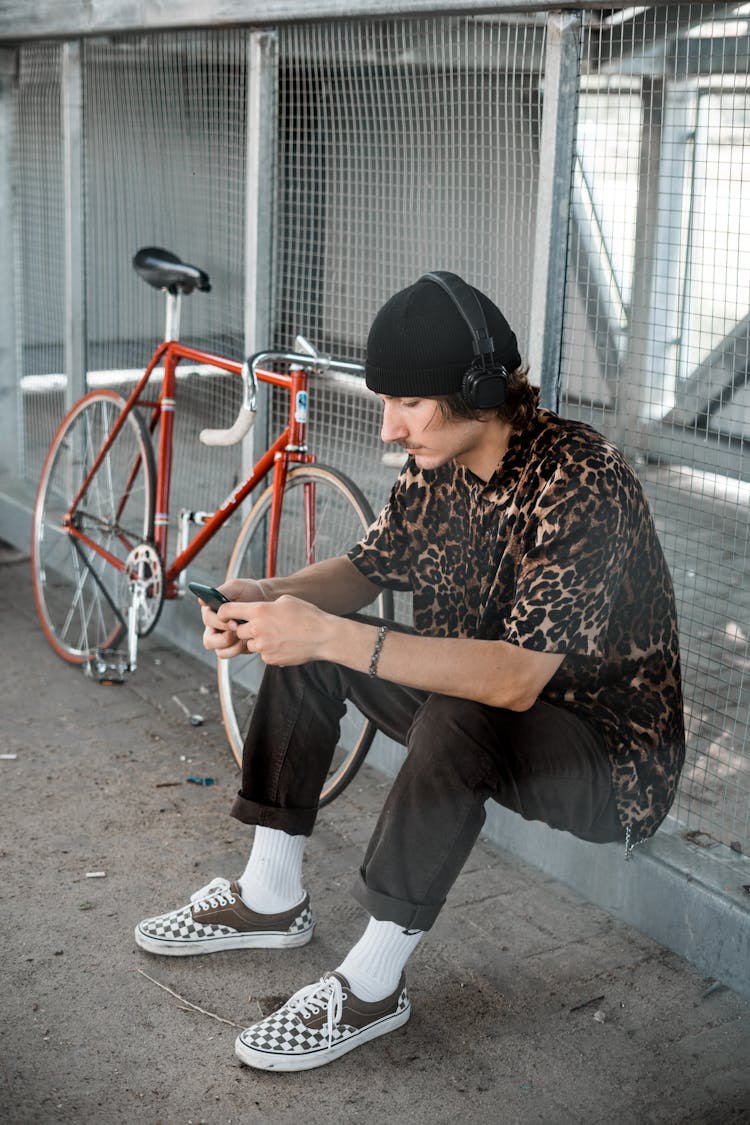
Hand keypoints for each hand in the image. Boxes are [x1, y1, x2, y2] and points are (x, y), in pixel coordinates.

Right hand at [199, 578, 267, 659]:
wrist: (267, 601)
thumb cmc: (249, 591)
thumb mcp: (236, 586)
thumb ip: (221, 591)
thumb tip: (201, 601)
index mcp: (211, 611)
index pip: (208, 620)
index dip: (219, 623)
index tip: (234, 622)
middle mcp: (214, 627)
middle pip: (209, 641)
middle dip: (224, 639)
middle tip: (239, 632)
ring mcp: (224, 639)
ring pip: (220, 652)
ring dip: (234, 647)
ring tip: (247, 637)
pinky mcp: (235, 646)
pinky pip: (234, 654)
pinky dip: (243, 650)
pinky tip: (252, 640)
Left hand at [216, 594, 330, 665]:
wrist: (322, 636)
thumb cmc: (306, 615)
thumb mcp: (285, 601)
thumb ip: (265, 605)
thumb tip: (255, 610)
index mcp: (259, 610)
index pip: (227, 610)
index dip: (222, 612)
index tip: (224, 615)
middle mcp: (256, 629)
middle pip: (237, 630)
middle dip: (245, 629)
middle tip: (262, 626)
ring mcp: (262, 646)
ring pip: (249, 644)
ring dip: (257, 641)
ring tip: (277, 636)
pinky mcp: (268, 659)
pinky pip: (261, 654)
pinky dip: (269, 650)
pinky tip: (284, 644)